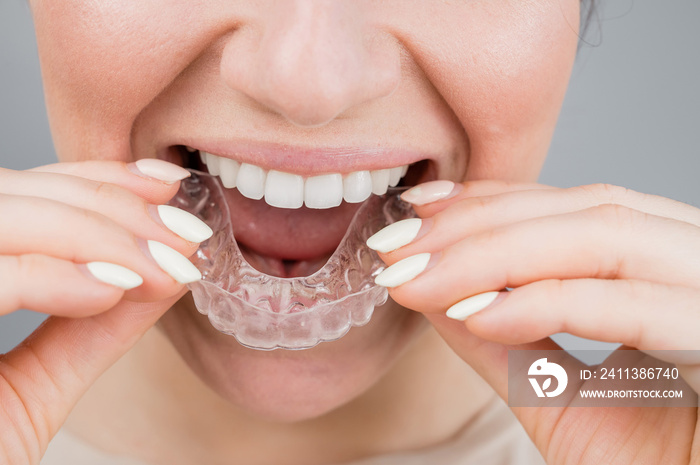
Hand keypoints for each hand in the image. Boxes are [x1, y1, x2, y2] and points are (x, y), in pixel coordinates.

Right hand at [0, 159, 208, 463]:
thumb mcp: (34, 387)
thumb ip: (93, 326)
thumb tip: (169, 268)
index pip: (19, 195)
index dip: (97, 181)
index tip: (169, 188)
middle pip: (10, 193)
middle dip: (111, 204)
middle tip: (183, 233)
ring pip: (0, 216)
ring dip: (97, 234)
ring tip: (163, 266)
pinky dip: (53, 274)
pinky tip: (113, 289)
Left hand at [370, 180, 699, 464]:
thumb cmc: (655, 464)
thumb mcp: (556, 398)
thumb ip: (501, 340)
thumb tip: (432, 289)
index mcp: (668, 272)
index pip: (574, 210)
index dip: (491, 202)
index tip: (415, 212)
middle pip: (586, 212)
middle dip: (478, 224)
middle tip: (397, 246)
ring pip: (606, 239)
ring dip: (494, 254)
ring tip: (417, 278)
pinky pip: (640, 307)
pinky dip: (549, 302)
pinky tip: (476, 315)